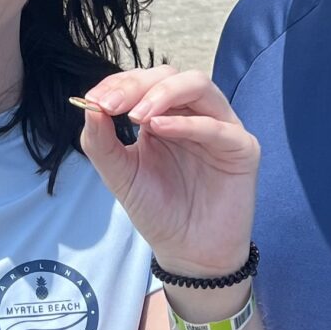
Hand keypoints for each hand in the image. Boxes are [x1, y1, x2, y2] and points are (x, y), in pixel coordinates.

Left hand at [78, 67, 257, 276]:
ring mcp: (220, 127)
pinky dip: (187, 124)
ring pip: (199, 86)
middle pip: (171, 76)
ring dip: (164, 94)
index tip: (95, 101)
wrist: (188, 253)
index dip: (119, 84)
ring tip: (137, 115)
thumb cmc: (158, 211)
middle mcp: (194, 115)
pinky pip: (217, 126)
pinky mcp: (242, 148)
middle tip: (112, 105)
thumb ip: (101, 142)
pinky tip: (160, 129)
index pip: (144, 82)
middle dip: (138, 86)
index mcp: (166, 115)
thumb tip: (88, 106)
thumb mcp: (120, 175)